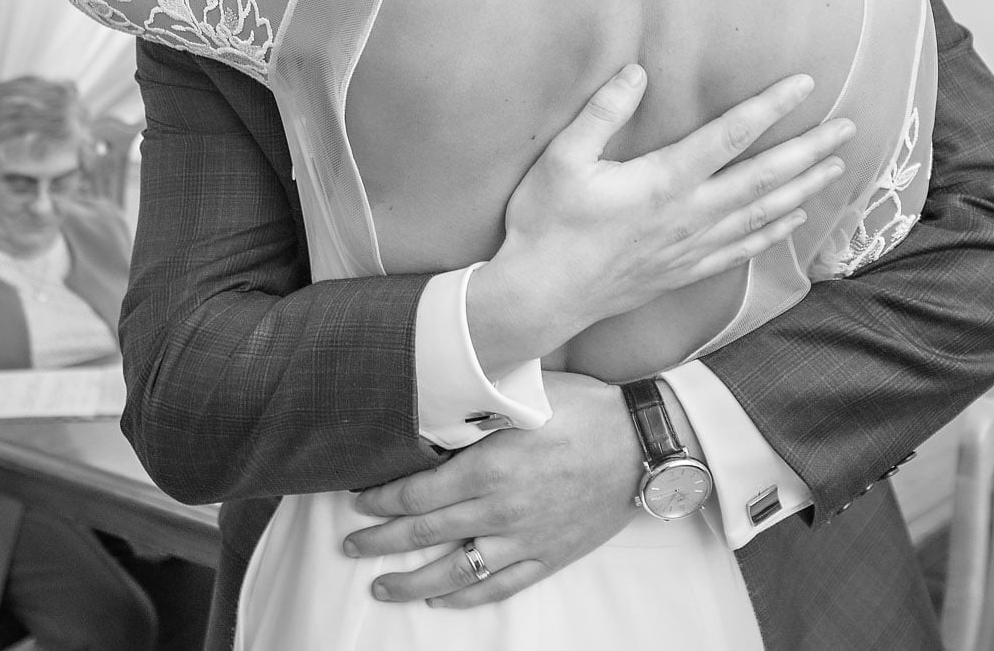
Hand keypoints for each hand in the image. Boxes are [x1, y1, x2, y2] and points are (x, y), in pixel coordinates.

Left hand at [344, 373, 638, 607]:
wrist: (644, 444)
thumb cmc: (585, 408)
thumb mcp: (525, 393)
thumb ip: (478, 406)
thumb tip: (437, 402)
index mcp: (488, 468)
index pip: (416, 492)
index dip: (380, 500)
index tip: (357, 501)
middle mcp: (499, 510)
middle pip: (424, 533)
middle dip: (380, 541)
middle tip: (350, 545)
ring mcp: (524, 539)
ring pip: (454, 570)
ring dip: (412, 581)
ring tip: (381, 587)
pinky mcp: (548, 556)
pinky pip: (499, 586)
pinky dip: (466, 596)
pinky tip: (442, 599)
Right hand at [469, 66, 854, 371]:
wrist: (541, 295)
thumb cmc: (546, 224)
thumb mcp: (562, 160)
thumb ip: (602, 113)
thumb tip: (636, 71)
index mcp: (664, 181)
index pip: (730, 135)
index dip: (770, 107)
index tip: (804, 84)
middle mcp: (690, 214)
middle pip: (764, 176)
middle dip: (808, 149)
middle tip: (847, 127)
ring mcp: (692, 246)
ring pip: (762, 213)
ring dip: (803, 188)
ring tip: (836, 167)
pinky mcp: (685, 270)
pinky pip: (742, 249)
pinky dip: (773, 231)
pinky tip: (793, 219)